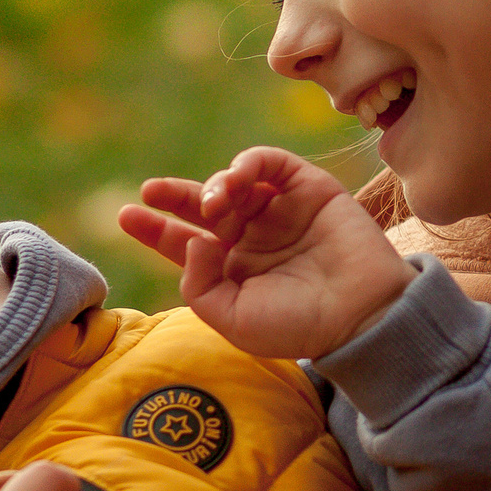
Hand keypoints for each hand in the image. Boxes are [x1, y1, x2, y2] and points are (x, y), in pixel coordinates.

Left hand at [119, 147, 413, 360]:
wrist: (361, 314)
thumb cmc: (299, 326)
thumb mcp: (233, 319)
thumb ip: (200, 285)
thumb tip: (194, 242)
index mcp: (233, 271)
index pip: (186, 243)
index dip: (156, 229)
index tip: (128, 215)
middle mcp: (253, 238)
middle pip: (203, 208)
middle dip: (175, 197)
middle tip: (152, 191)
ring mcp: (280, 212)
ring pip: (235, 184)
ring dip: (217, 187)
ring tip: (216, 207)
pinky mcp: (308, 189)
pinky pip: (270, 164)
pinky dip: (249, 164)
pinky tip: (238, 179)